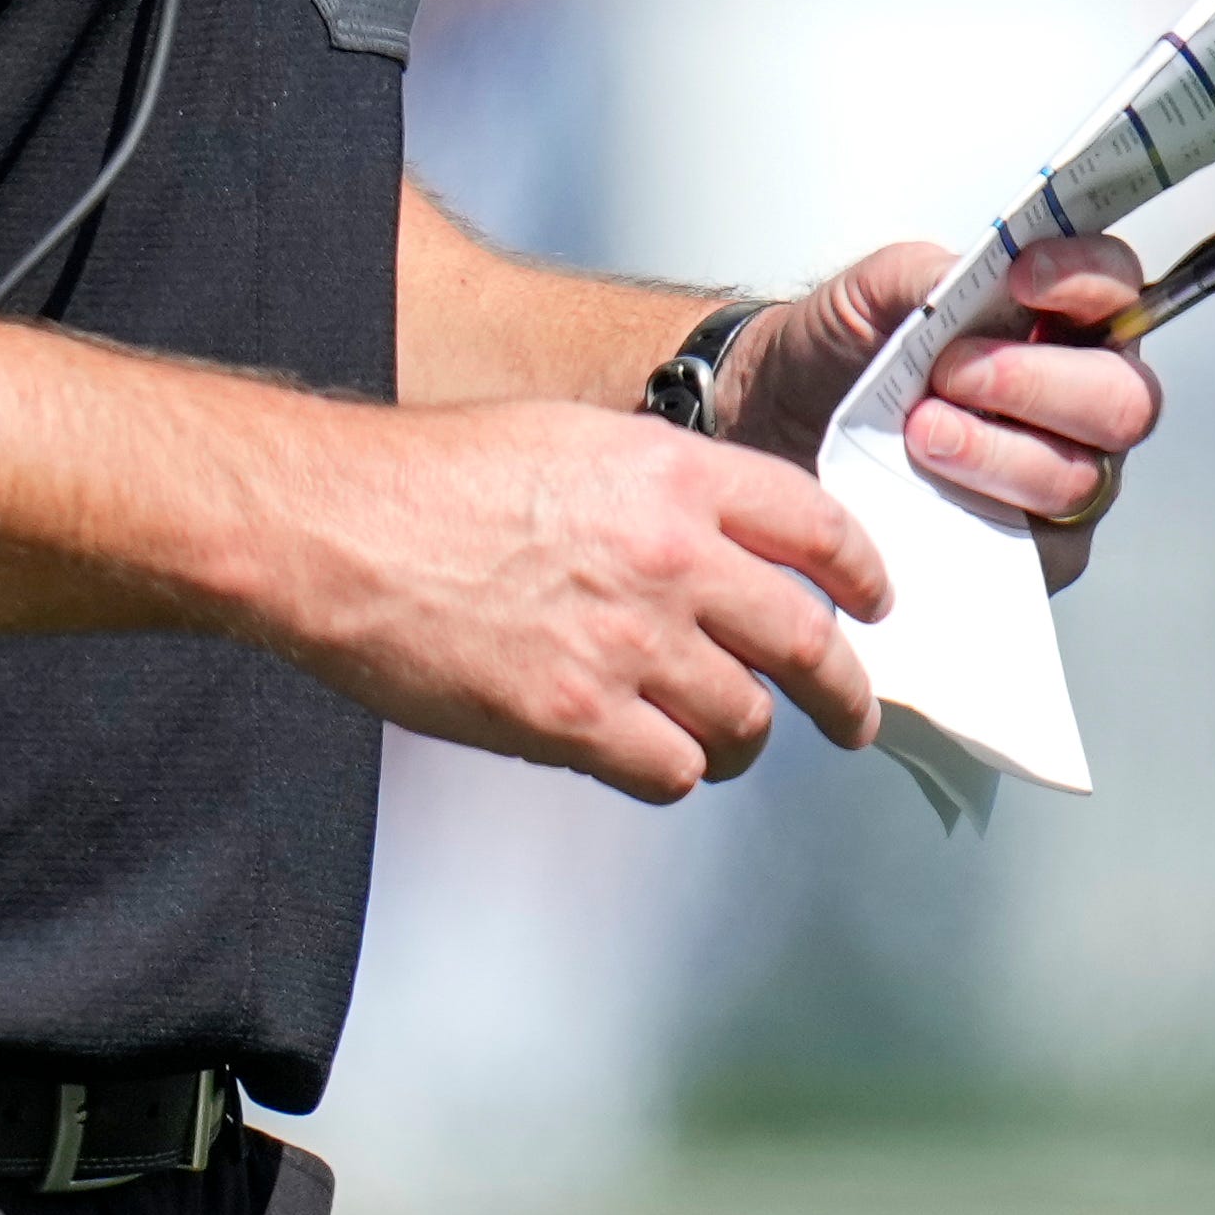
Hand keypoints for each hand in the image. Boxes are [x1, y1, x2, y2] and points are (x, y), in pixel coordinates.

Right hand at [248, 396, 887, 803]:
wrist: (342, 527)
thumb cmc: (436, 478)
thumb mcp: (577, 441)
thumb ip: (663, 490)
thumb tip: (715, 545)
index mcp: (676, 474)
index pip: (817, 526)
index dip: (861, 574)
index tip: (871, 604)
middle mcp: (673, 557)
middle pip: (808, 639)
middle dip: (844, 690)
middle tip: (852, 715)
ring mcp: (629, 643)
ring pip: (747, 721)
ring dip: (747, 739)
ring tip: (731, 744)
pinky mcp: (578, 718)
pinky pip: (674, 771)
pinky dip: (674, 773)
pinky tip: (650, 758)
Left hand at [724, 235, 1163, 587]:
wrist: (783, 422)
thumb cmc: (844, 350)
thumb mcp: (874, 289)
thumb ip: (933, 272)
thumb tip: (978, 275)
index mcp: (1062, 319)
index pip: (1119, 288)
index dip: (1085, 280)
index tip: (1019, 278)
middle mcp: (1082, 399)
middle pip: (1125, 399)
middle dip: (1037, 383)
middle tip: (951, 373)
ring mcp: (1067, 477)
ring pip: (1078, 476)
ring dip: (995, 451)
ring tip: (919, 432)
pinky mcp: (1039, 550)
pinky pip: (1045, 546)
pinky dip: (983, 507)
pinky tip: (927, 484)